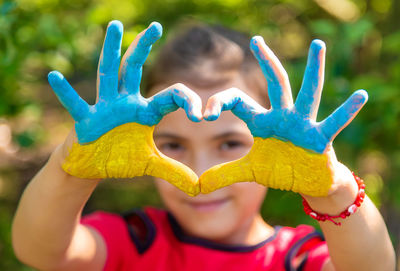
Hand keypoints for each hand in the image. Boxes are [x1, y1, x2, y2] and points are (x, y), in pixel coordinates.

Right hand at [48, 21, 202, 195]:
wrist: (93, 167)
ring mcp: (104, 108)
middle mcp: (126, 103)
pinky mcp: (86, 120)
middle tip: (156, 25)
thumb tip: (198, 189)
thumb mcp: (150, 164)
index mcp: (145, 111)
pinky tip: (55, 77)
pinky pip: (75, 105)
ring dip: (111, 52)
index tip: (201, 114)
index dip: (186, 101)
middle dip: (143, 47)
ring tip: (114, 27)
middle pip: (135, 69)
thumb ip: (174, 172)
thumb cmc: (120, 158)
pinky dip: (65, 93)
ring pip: (109, 75)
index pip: (170, 96)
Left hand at [200, 37, 367, 196]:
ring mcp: (303, 125)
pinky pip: (334, 122)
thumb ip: (225, 174)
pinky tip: (360, 96)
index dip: (220, 102)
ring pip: (307, 93)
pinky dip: (346, 111)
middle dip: (267, 61)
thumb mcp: (249, 171)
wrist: (307, 182)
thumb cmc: (280, 169)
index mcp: (263, 121)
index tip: (204, 114)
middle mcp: (282, 117)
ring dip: (313, 69)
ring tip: (317, 44)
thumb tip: (199, 185)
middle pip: (275, 83)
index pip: (238, 101)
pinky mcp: (319, 138)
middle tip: (257, 40)